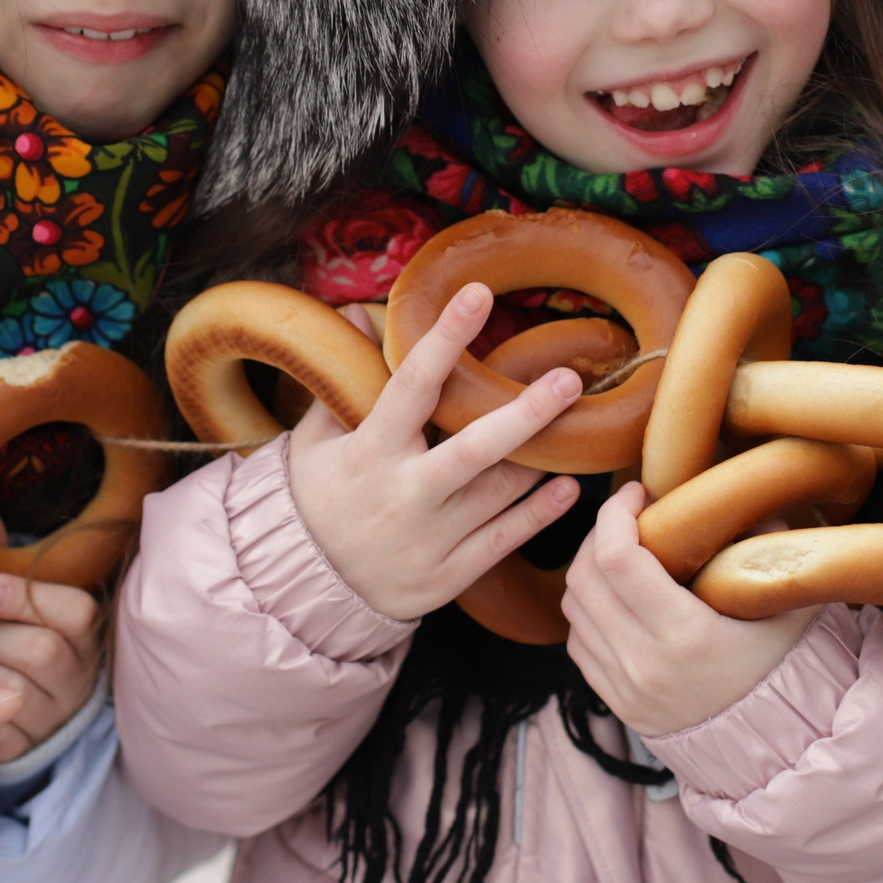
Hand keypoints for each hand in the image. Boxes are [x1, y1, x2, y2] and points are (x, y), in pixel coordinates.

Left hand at [0, 508, 103, 761]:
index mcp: (87, 630)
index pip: (74, 611)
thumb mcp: (15, 596)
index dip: (26, 598)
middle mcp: (79, 676)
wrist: (21, 704)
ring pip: (3, 689)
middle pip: (37, 651)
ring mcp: (52, 717)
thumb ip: (0, 553)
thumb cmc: (11, 633)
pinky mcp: (19, 748)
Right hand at [287, 281, 583, 620]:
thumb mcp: (314, 438)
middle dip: (526, 413)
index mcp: (371, 452)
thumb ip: (344, 380)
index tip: (477, 295)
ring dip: (542, 457)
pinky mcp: (451, 574)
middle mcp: (405, 494)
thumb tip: (357, 311)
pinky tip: (568, 485)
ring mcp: (432, 539)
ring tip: (577, 422)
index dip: (445, 338)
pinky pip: (505, 538)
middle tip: (568, 379)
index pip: (412, 385)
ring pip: (501, 492)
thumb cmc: (315, 497)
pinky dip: (540, 512)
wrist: (305, 587)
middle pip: (477, 449)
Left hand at [561, 481, 818, 737]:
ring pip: (573, 607)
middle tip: (628, 517)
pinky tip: (617, 595)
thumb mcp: (790, 608)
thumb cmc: (785, 669)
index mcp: (685, 636)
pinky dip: (587, 608)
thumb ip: (771, 549)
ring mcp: (624, 686)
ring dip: (588, 568)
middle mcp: (644, 663)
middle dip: (598, 533)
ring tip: (621, 551)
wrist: (773, 747)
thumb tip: (753, 502)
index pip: (618, 559)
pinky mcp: (615, 701)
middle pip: (585, 577)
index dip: (614, 514)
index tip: (636, 493)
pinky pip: (577, 640)